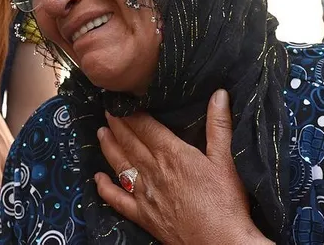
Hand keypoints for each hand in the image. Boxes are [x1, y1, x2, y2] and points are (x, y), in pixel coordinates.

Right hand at [0, 84, 13, 228]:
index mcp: (17, 154)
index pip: (23, 181)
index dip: (24, 199)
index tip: (25, 215)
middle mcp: (16, 157)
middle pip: (21, 190)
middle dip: (20, 211)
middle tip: (20, 228)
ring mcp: (6, 159)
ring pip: (10, 192)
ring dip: (8, 213)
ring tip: (7, 230)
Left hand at [94, 89, 272, 244]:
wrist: (220, 243)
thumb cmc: (225, 202)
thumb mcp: (225, 159)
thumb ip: (219, 124)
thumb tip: (220, 93)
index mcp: (171, 154)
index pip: (145, 126)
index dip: (131, 112)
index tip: (120, 100)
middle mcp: (153, 171)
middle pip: (129, 142)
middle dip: (117, 125)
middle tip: (106, 110)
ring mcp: (145, 194)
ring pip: (120, 165)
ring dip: (108, 147)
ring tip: (100, 133)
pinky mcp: (143, 215)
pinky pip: (118, 200)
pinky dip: (105, 188)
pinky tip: (97, 179)